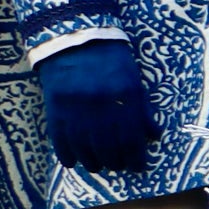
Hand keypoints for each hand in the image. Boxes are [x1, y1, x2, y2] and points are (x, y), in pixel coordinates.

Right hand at [36, 40, 155, 173]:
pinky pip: (60, 138)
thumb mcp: (134, 81)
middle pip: (107, 146)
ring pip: (83, 146)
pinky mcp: (55, 108)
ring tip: (98, 166)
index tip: (138, 167)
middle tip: (118, 167)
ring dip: (92, 161)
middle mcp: (100, 106)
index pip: (131, 138)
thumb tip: (153, 136)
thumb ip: (143, 110)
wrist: (75, 41)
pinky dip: (66, 154)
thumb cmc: (111, 60)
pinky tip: (73, 162)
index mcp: (124, 97)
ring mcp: (75, 108)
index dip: (135, 157)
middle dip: (115, 161)